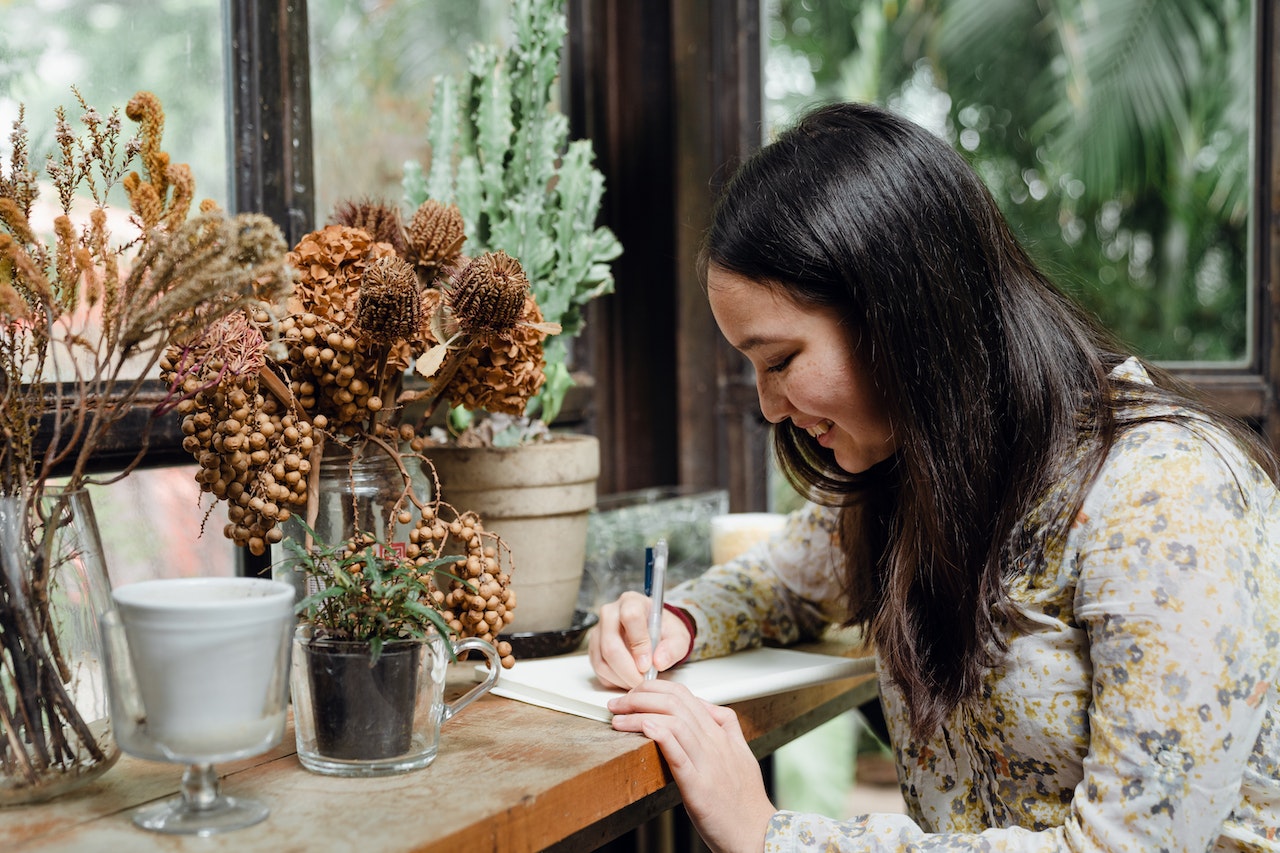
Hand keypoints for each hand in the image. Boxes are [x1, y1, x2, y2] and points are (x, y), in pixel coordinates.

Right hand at [588, 591, 691, 688]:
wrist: (654, 632)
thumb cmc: (664, 631)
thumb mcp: (678, 636)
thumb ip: (673, 648)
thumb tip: (659, 662)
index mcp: (632, 602)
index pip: (630, 617)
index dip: (639, 643)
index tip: (648, 664)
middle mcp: (610, 613)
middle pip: (610, 644)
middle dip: (627, 669)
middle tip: (642, 681)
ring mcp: (598, 631)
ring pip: (602, 660)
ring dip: (620, 678)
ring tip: (637, 681)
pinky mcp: (594, 647)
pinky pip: (598, 668)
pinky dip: (613, 680)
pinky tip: (628, 679)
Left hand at [608, 680, 774, 852]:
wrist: (757, 833)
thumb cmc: (746, 799)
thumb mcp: (742, 753)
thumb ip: (727, 727)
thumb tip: (708, 707)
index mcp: (721, 734)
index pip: (685, 695)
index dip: (655, 688)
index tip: (635, 694)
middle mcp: (715, 743)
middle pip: (675, 702)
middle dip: (640, 696)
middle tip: (619, 703)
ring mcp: (708, 763)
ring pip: (674, 722)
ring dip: (639, 714)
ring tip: (618, 718)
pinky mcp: (699, 787)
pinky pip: (679, 754)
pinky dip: (660, 736)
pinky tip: (644, 727)